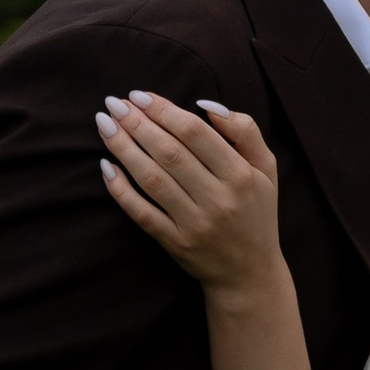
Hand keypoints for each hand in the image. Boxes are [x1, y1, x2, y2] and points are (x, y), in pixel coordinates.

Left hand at [97, 90, 282, 296]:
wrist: (250, 274)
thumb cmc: (255, 212)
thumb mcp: (265, 169)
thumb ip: (245, 131)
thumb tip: (207, 105)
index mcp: (241, 175)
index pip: (195, 133)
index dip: (164, 110)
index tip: (139, 96)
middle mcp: (218, 198)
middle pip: (169, 152)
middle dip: (137, 123)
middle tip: (114, 103)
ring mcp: (195, 223)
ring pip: (151, 179)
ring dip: (123, 148)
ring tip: (104, 125)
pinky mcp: (175, 243)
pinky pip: (142, 213)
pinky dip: (121, 190)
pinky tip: (107, 166)